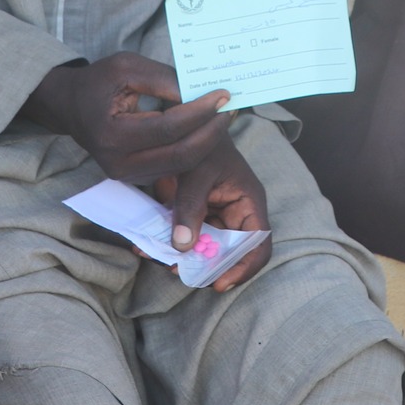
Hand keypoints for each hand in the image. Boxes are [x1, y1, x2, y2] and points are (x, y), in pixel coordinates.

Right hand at [24, 52, 233, 182]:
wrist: (71, 106)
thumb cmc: (99, 81)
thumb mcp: (126, 66)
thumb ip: (162, 78)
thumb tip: (199, 92)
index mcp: (112, 134)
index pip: (168, 127)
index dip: (199, 112)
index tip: (223, 95)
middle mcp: (118, 163)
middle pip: (180, 154)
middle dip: (211, 132)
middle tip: (231, 109)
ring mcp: (126, 175)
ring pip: (181, 165)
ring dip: (207, 142)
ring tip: (224, 116)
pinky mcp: (135, 178)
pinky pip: (174, 168)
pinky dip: (195, 149)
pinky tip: (207, 128)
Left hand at [154, 140, 272, 291]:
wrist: (184, 122)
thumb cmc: (202, 140)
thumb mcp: (197, 172)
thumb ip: (191, 207)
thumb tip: (183, 247)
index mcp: (248, 202)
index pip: (258, 244)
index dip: (243, 267)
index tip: (219, 282)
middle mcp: (235, 212)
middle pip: (229, 253)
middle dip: (206, 267)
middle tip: (179, 272)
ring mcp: (215, 215)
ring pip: (205, 249)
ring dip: (183, 259)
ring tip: (161, 261)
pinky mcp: (195, 214)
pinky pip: (185, 237)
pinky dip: (168, 245)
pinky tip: (146, 248)